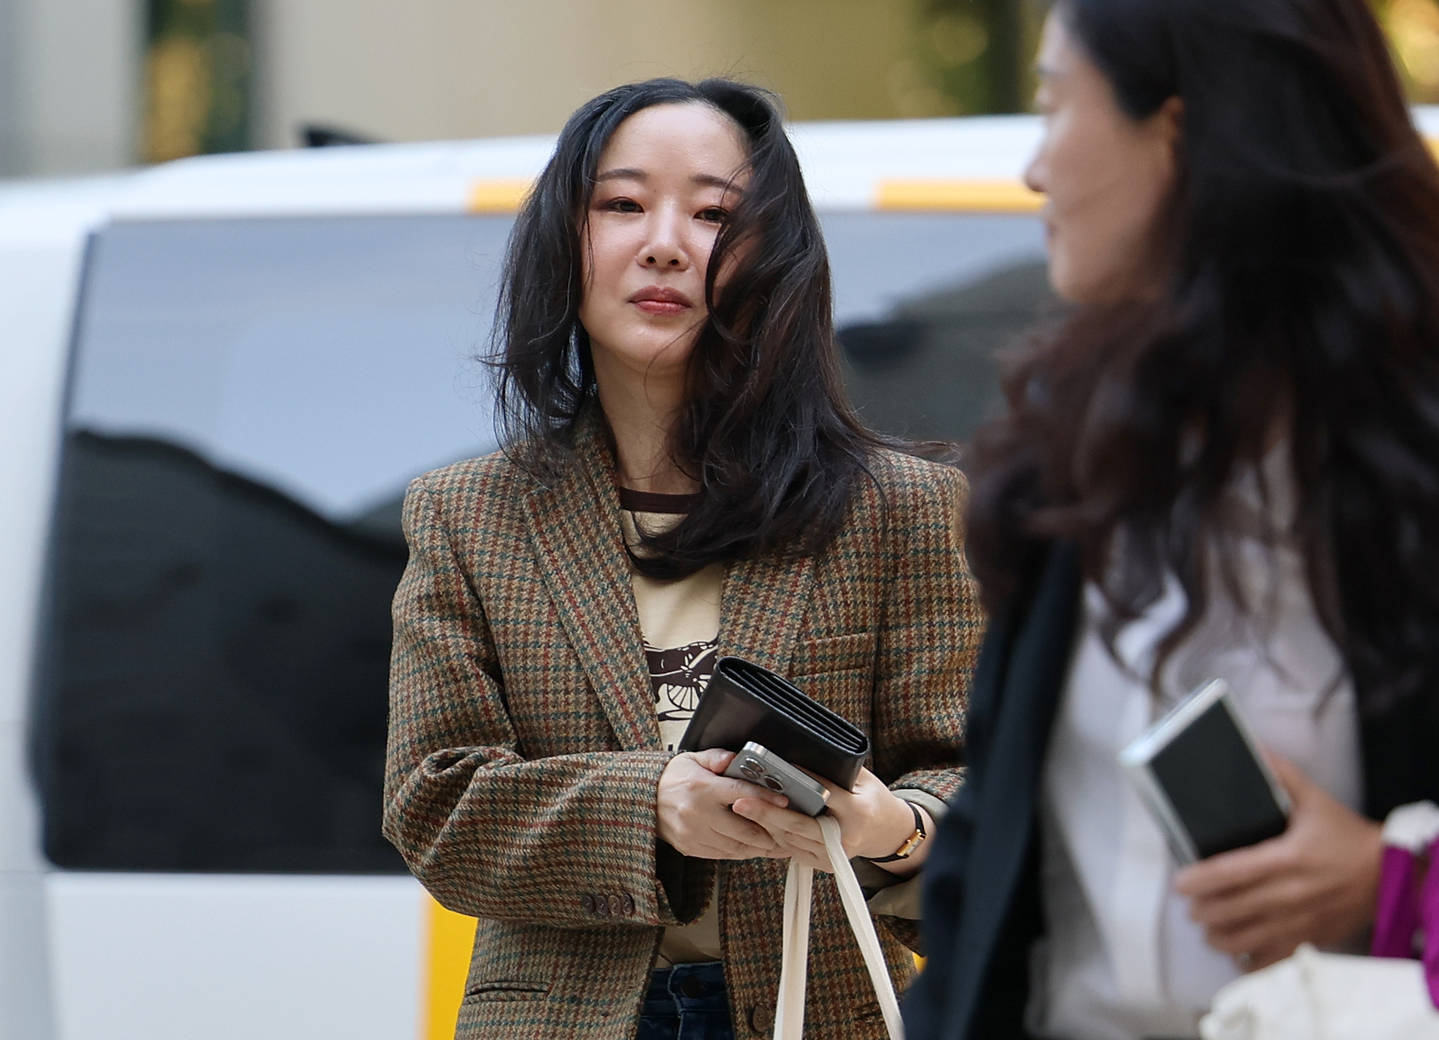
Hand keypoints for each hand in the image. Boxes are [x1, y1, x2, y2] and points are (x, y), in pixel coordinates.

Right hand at [656, 750, 788, 859]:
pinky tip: (752, 849)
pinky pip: (721, 855)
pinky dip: (739, 853)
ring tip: (776, 846)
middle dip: (769, 834)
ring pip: (735, 847)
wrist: (642, 798)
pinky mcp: (689, 847)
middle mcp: (698, 813)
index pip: (741, 794)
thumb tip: (735, 758)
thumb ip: (717, 757)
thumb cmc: (671, 777)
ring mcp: (693, 834)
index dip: (765, 799)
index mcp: (702, 788)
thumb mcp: (693, 758)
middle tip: (787, 834)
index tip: (784, 802)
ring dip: (758, 848)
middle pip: (743, 829)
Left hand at [730, 767, 923, 874]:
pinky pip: (793, 850)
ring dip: (765, 825)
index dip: (799, 782)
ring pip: (792, 840)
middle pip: (800, 825)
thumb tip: (799, 756)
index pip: (823, 795)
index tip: (774, 771)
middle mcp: (845, 839)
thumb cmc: (872, 798)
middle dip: (767, 813)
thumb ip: (835, 770)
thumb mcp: (862, 778)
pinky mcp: (824, 864)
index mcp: (858, 813)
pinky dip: (774, 836)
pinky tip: (757, 822)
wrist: (887, 832)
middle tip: (740, 801)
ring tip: (742, 808)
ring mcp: (833, 857)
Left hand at [1174, 751, 1381, 969]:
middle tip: (1190, 903)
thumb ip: (1279, 774)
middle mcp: (1291, 894)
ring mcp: (1299, 922)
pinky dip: (1249, 960)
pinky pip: (1272, 961)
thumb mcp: (1314, 799)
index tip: (1180, 882)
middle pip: (1231, 909)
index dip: (1200, 880)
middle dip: (1202, 910)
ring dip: (1218, 936)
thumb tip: (1251, 748)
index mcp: (1288, 858)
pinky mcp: (1309, 940)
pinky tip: (1237, 950)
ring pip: (1245, 939)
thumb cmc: (1345, 836)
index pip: (1232, 872)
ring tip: (1206, 926)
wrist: (1388, 874)